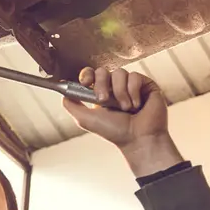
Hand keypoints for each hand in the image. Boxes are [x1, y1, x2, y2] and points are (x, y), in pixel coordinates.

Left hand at [62, 67, 184, 176]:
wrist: (138, 138)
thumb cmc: (115, 132)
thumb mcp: (86, 120)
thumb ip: (73, 106)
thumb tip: (63, 95)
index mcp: (101, 93)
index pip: (92, 74)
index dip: (87, 74)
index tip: (85, 82)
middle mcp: (115, 87)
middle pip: (103, 70)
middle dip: (101, 84)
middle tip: (105, 101)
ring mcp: (130, 85)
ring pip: (120, 73)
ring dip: (119, 92)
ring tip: (126, 109)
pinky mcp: (145, 85)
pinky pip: (135, 76)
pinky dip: (133, 91)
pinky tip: (137, 105)